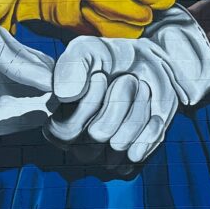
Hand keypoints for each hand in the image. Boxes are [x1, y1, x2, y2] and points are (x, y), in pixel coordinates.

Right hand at [44, 5, 209, 172]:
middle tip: (127, 78)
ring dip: (137, 109)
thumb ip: (72, 67)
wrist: (150, 64)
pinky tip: (151, 112)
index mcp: (58, 122)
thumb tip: (65, 95)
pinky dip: (151, 127)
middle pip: (98, 135)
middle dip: (119, 100)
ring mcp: (106, 156)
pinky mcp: (132, 158)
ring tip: (139, 90)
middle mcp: (78, 145)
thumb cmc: (110, 58)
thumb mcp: (88, 50)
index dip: (89, 102)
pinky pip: (141, 152)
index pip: (66, 129)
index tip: (101, 75)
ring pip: (121, 144)